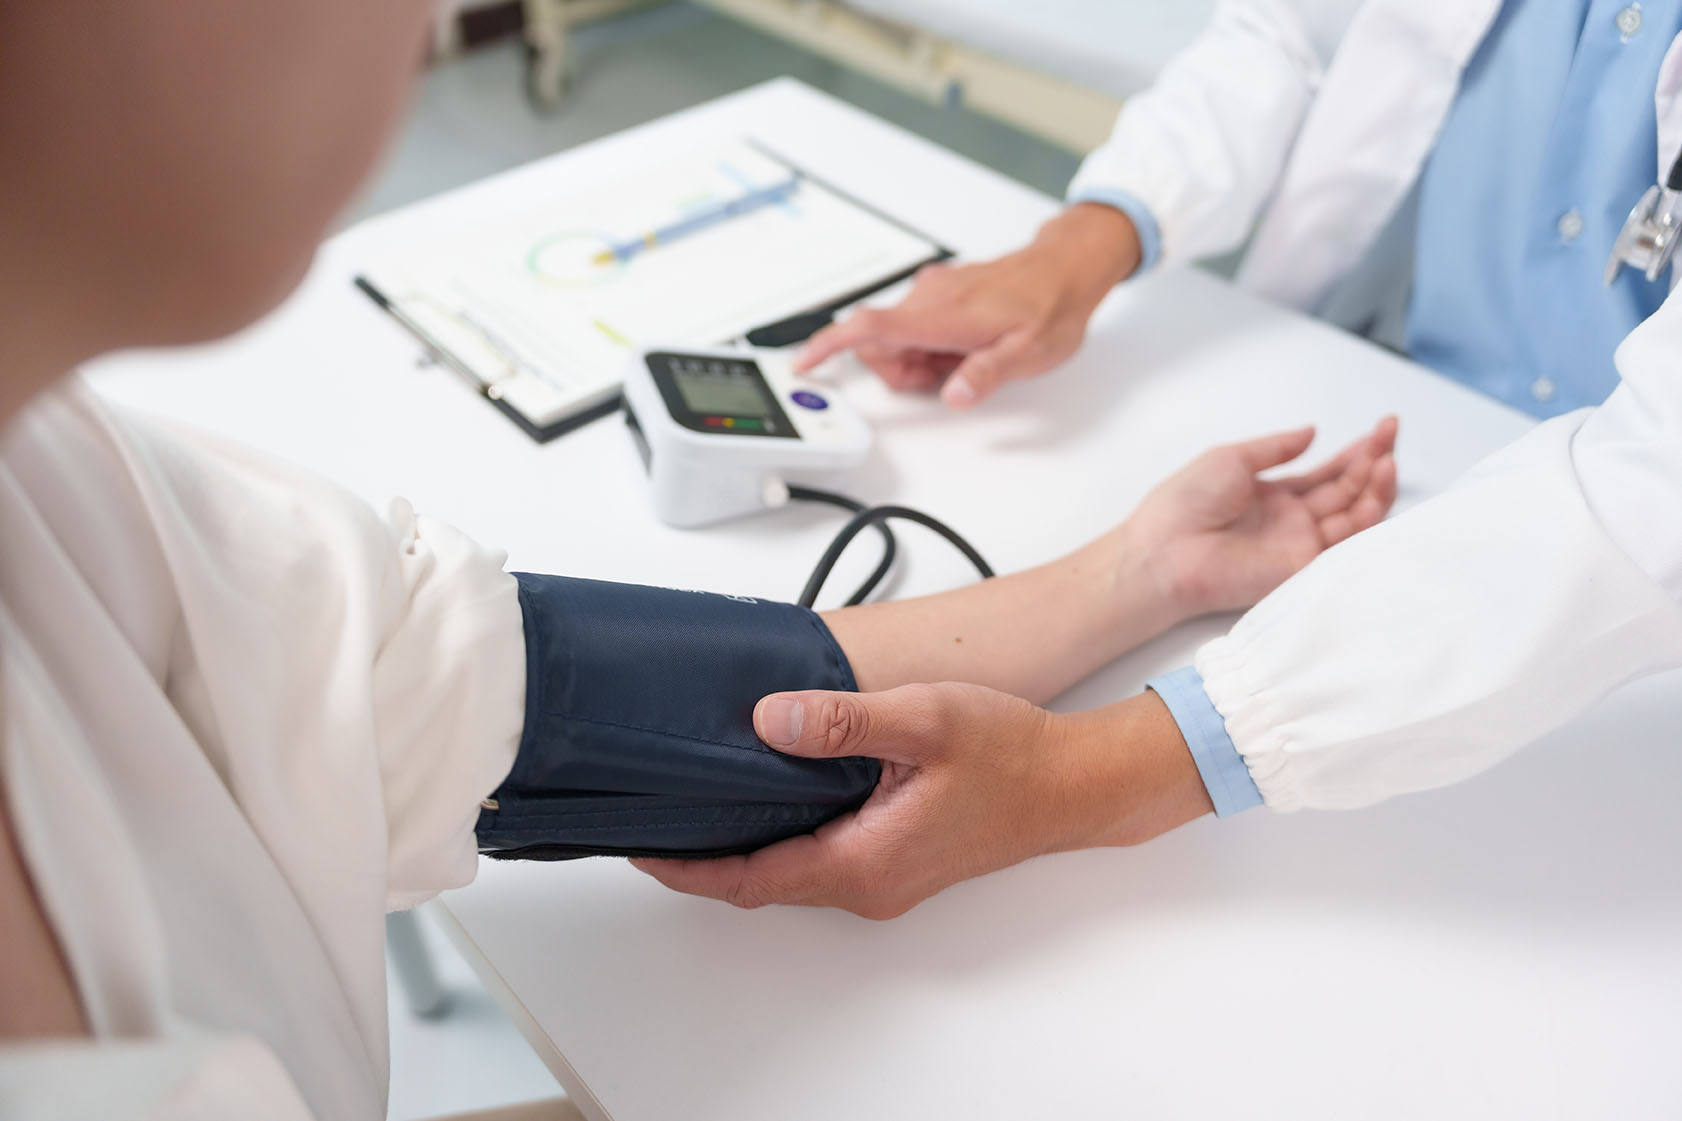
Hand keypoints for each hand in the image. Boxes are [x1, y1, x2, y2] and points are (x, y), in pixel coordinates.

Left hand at [631, 684, 1208, 918]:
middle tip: (654, 818)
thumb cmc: (1012, 753)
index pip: (751, 880)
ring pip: (792, 872)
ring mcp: (886, 879)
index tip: (641, 846)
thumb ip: (844, 722)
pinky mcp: (900, 862)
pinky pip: (822, 859)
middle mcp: (870, 884)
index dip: (688, 867)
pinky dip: (784, 837)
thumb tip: (771, 720)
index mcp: (865, 861)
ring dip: (743, 848)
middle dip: (705, 859)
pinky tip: (770, 797)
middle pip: (763, 884)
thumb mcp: (922, 720)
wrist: (1075, 782)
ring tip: (698, 804)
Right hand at [794, 203, 1140, 408]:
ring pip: (895, 336)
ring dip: (918, 359)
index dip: (829, 345)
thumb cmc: (1051, 306)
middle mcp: (930, 297)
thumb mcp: (1030, 353)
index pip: (870, 326)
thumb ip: (986, 375)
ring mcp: (933, 290)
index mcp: (945, 315)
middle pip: (877, 343)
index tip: (804, 362)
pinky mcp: (939, 289)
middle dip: (900, 371)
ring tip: (965, 359)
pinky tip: (963, 345)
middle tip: (948, 378)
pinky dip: (928, 343)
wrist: (1067, 268)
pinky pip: (913, 323)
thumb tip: (955, 395)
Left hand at [1128, 418, 1399, 617]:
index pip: (1326, 473)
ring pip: (1354, 516)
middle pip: (1347, 491)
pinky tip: (1378, 491)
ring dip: (1377, 487)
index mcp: (1273, 494)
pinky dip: (1367, 520)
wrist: (1165, 550)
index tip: (1382, 427)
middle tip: (1391, 432)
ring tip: (1388, 459)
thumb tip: (1313, 432)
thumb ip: (1276, 449)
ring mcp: (1299, 544)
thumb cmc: (1186, 501)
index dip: (1355, 452)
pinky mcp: (1302, 568)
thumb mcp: (1232, 458)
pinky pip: (1345, 545)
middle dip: (1373, 461)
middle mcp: (1292, 520)